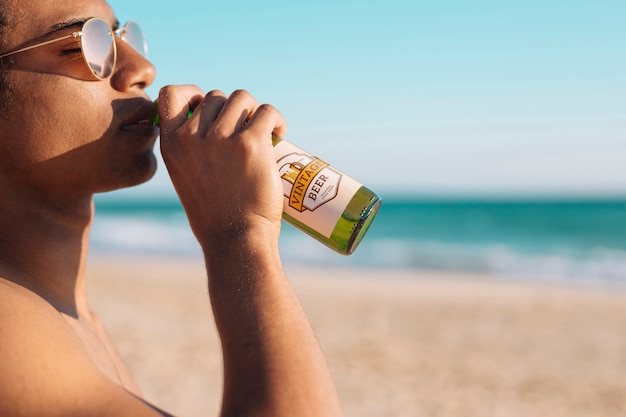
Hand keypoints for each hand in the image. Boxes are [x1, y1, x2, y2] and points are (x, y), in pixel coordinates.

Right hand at [157, 86, 287, 247]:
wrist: (235, 239)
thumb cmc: (215, 214)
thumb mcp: (186, 175)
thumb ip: (191, 146)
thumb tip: (213, 116)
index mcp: (171, 143)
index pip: (170, 93)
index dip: (192, 93)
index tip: (210, 108)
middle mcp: (192, 136)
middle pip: (216, 96)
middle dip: (233, 110)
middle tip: (246, 132)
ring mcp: (221, 138)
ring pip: (243, 99)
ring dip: (255, 112)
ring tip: (264, 131)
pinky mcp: (251, 143)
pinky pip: (267, 111)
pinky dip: (275, 119)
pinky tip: (279, 133)